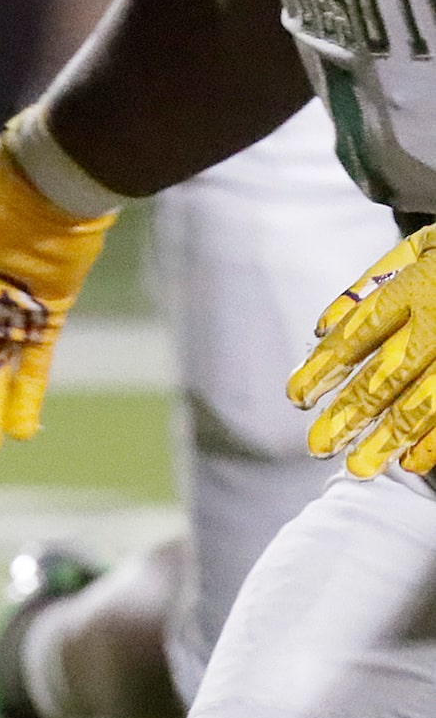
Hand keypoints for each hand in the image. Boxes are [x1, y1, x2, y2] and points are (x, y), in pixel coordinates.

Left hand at [289, 227, 435, 476]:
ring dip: (387, 438)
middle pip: (383, 377)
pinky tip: (414, 461)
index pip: (355, 336)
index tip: (296, 397)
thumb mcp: (417, 250)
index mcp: (414, 287)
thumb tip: (323, 328)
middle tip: (318, 446)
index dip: (322, 370)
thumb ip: (370, 285)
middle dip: (348, 415)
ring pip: (421, 404)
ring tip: (360, 467)